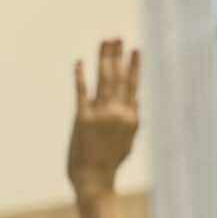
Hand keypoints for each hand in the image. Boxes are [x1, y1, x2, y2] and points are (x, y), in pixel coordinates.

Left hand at [68, 40, 140, 199]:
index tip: (134, 49)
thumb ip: (132, 120)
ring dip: (105, 58)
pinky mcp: (82, 118)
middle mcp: (118, 113)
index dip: (134, 66)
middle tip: (117, 38)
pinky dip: (80, 75)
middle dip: (118, 55)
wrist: (94, 180)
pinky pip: (81, 92)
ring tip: (106, 42)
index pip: (133, 85)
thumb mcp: (129, 141)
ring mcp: (100, 114)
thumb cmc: (110, 162)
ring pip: (104, 79)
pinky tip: (79, 62)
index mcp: (131, 118)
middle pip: (119, 77)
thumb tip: (137, 100)